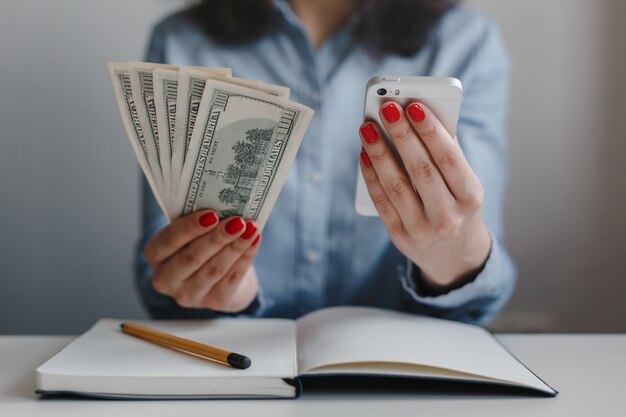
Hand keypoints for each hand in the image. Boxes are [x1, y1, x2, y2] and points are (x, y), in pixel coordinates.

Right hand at [144, 210, 260, 311]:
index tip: (212, 214)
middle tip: (237, 222)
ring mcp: (188, 295)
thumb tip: (225, 207)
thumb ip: (201, 222)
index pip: (169, 240)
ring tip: (251, 229)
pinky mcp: (213, 302)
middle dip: (217, 238)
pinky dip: (245, 258)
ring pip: (214, 269)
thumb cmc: (201, 244)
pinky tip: (254, 241)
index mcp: (155, 255)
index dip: (190, 228)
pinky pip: (231, 279)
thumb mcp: (192, 232)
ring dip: (235, 247)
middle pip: (192, 258)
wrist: (219, 276)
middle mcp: (166, 279)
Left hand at [358, 101, 490, 287]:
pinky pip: (382, 202)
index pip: (450, 159)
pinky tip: (364, 154)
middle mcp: (448, 215)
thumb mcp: (466, 187)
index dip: (431, 131)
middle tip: (387, 109)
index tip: (415, 106)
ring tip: (367, 128)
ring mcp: (422, 229)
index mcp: (470, 198)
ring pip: (397, 185)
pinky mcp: (400, 236)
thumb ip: (448, 156)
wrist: (456, 258)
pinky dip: (371, 176)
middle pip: (421, 170)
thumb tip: (421, 118)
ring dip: (380, 153)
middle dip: (402, 136)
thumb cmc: (459, 208)